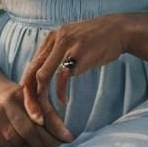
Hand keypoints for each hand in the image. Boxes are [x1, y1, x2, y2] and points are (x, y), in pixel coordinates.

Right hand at [0, 79, 71, 146]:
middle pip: (28, 131)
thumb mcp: (37, 98)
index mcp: (21, 94)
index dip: (55, 129)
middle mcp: (6, 106)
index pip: (40, 114)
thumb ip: (50, 115)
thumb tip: (68, 137)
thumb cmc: (23, 98)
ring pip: (18, 142)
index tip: (69, 140)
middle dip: (47, 145)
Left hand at [20, 15, 129, 129]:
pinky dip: (60, 92)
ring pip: (42, 76)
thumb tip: (46, 75)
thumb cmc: (98, 40)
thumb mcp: (73, 42)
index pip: (31, 65)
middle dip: (29, 97)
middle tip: (34, 116)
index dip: (28, 87)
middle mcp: (54, 40)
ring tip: (46, 113)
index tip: (32, 105)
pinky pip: (61, 77)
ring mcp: (65, 46)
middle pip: (32, 72)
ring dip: (42, 98)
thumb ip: (58, 54)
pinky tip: (63, 102)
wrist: (119, 30)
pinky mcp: (77, 54)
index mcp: (51, 38)